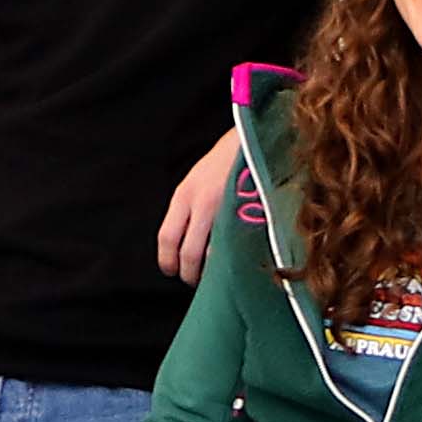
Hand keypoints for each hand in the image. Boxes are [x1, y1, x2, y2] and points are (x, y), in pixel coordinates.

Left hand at [155, 131, 239, 283]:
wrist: (253, 140)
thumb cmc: (226, 162)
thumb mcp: (197, 180)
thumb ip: (189, 208)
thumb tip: (183, 243)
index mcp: (184, 194)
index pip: (167, 238)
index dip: (167, 261)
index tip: (172, 271)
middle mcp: (202, 202)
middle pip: (189, 253)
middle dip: (190, 274)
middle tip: (195, 281)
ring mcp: (227, 209)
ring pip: (214, 254)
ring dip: (214, 270)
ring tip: (217, 274)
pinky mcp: (249, 212)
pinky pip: (238, 245)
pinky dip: (235, 258)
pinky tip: (238, 261)